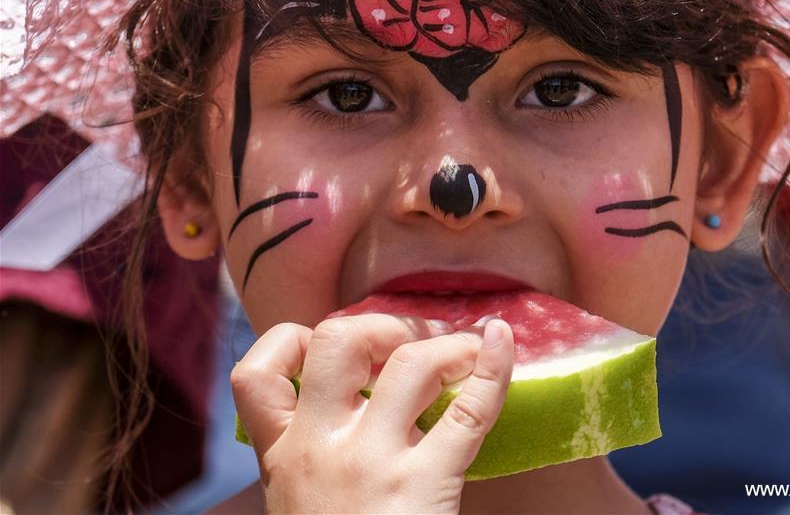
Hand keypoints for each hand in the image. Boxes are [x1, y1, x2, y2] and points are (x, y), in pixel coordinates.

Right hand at [230, 313, 513, 513]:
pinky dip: (494, 366)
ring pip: (408, 363)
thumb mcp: (299, 505)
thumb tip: (356, 398)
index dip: (291, 339)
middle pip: (337, 341)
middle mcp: (320, 450)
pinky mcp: (425, 485)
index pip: (254, 375)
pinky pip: (469, 410)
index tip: (330, 343)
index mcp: (283, 458)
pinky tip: (505, 341)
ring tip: (464, 351)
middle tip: (411, 338)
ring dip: (444, 344)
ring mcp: (373, 464)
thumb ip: (310, 456)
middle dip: (380, 324)